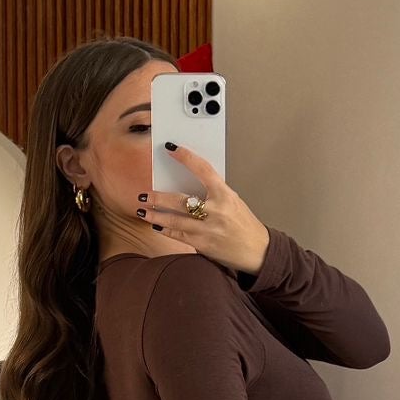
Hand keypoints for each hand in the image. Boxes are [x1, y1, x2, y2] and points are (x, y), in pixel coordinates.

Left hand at [138, 145, 269, 276]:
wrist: (257, 251)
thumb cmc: (244, 224)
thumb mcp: (233, 201)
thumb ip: (212, 192)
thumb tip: (186, 183)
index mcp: (225, 195)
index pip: (203, 169)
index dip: (186, 157)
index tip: (171, 149)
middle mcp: (216, 211)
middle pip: (180, 200)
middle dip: (158, 197)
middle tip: (144, 193)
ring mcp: (208, 229)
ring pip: (174, 219)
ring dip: (155, 214)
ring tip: (143, 210)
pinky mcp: (202, 244)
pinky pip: (178, 235)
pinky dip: (165, 229)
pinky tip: (156, 224)